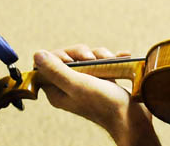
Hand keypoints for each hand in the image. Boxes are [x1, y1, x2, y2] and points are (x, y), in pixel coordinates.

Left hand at [34, 45, 159, 145]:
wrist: (131, 117)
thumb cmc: (104, 105)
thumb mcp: (77, 85)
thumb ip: (56, 70)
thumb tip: (38, 55)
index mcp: (58, 91)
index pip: (48, 65)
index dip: (60, 56)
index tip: (73, 60)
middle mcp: (70, 87)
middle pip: (69, 57)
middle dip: (84, 53)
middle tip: (93, 60)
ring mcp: (87, 83)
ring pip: (88, 57)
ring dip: (102, 55)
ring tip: (111, 62)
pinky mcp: (102, 80)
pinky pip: (103, 62)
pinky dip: (113, 59)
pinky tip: (120, 59)